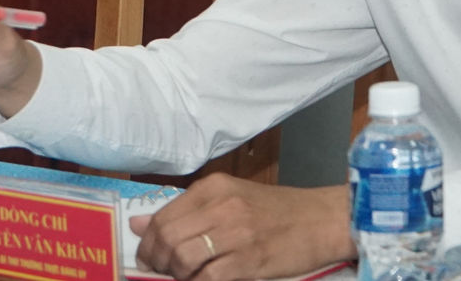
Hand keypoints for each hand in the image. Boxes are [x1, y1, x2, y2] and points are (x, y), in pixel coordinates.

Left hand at [127, 176, 351, 279]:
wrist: (322, 219)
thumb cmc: (276, 210)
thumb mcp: (229, 199)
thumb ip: (185, 212)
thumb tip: (139, 225)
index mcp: (212, 188)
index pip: (163, 216)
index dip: (148, 242)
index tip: (147, 257)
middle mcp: (220, 206)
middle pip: (168, 238)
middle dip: (157, 261)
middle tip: (160, 272)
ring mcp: (236, 234)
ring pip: (183, 258)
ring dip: (176, 274)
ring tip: (183, 277)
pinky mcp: (250, 261)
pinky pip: (209, 278)